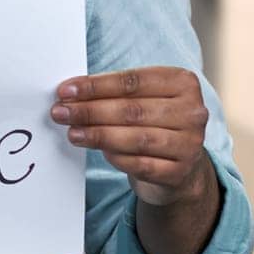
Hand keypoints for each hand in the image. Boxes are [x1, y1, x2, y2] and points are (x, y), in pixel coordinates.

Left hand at [50, 66, 213, 207]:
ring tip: (72, 133)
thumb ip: (114, 92)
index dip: (95, 86)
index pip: (132, 82)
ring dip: (98, 135)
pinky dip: (116, 157)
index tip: (65, 91)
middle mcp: (192, 112)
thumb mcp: (143, 98)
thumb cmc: (153, 122)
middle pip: (132, 110)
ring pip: (136, 138)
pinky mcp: (180, 172)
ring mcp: (190, 144)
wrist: (178, 165)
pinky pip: (141, 164)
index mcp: (183, 82)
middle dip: (90, 110)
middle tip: (61, 112)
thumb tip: (71, 93)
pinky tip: (98, 151)